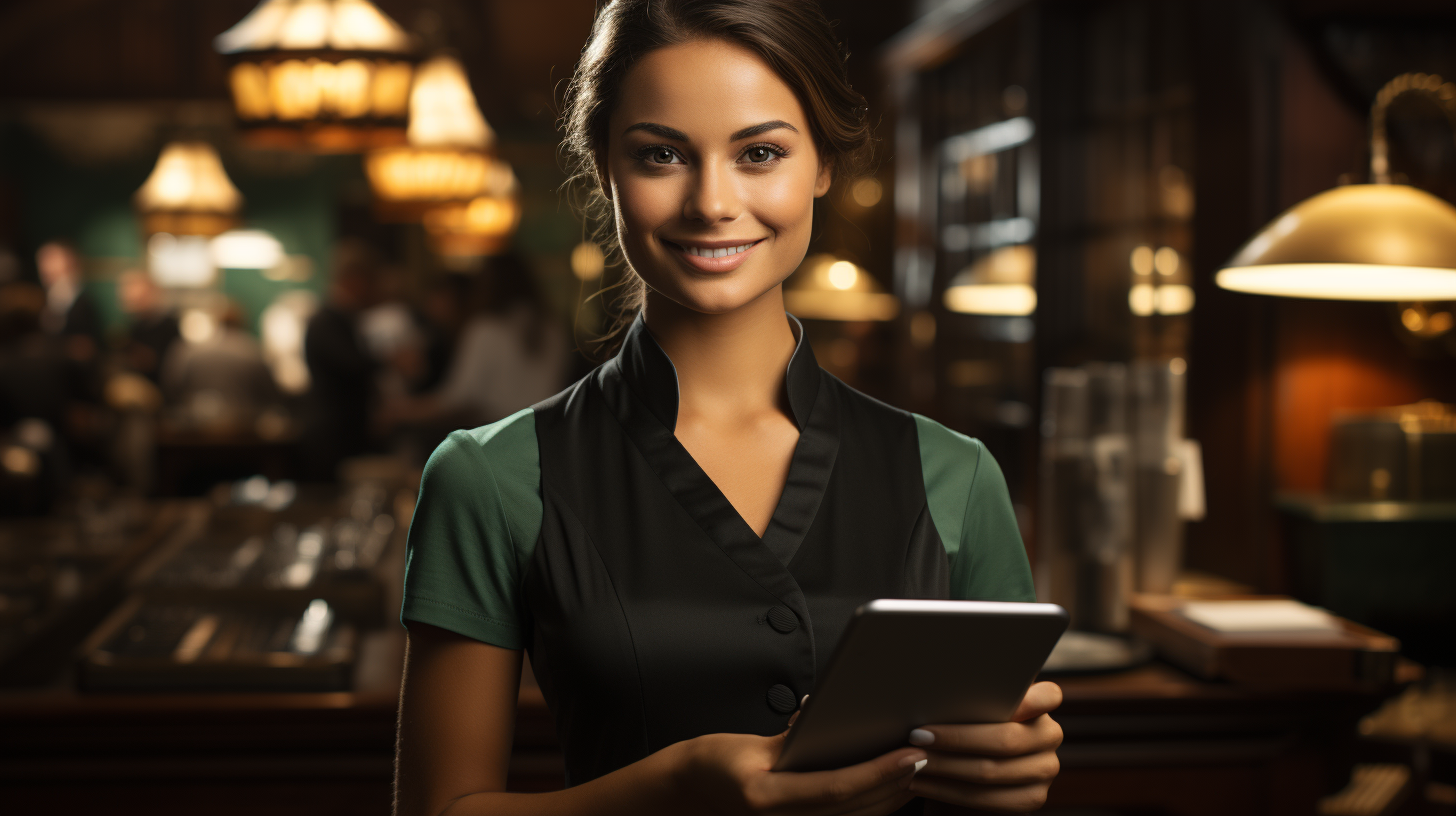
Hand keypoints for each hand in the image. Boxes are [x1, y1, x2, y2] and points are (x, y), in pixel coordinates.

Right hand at [677, 729, 926, 815]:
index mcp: (767, 798)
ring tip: (921, 764)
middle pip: (856, 808)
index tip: (911, 753)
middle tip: (930, 752)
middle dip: (897, 782)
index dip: (879, 771)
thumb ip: (794, 738)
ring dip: (893, 794)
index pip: (836, 788)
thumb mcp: (751, 746)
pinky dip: (875, 802)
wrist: (692, 793)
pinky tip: (896, 783)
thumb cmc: (716, 765)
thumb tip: (832, 719)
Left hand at [907, 681, 1062, 812]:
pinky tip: (922, 782)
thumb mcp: (970, 710)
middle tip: (917, 736)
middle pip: (1004, 739)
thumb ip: (971, 698)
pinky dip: (947, 791)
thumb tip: (941, 685)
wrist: (967, 779)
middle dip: (955, 739)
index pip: (1048, 695)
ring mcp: (1046, 769)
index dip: (1026, 698)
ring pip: (991, 771)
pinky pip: (988, 799)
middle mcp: (1050, 735)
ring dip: (945, 767)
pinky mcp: (1033, 798)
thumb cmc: (964, 732)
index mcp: (1042, 704)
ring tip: (913, 761)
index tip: (996, 700)